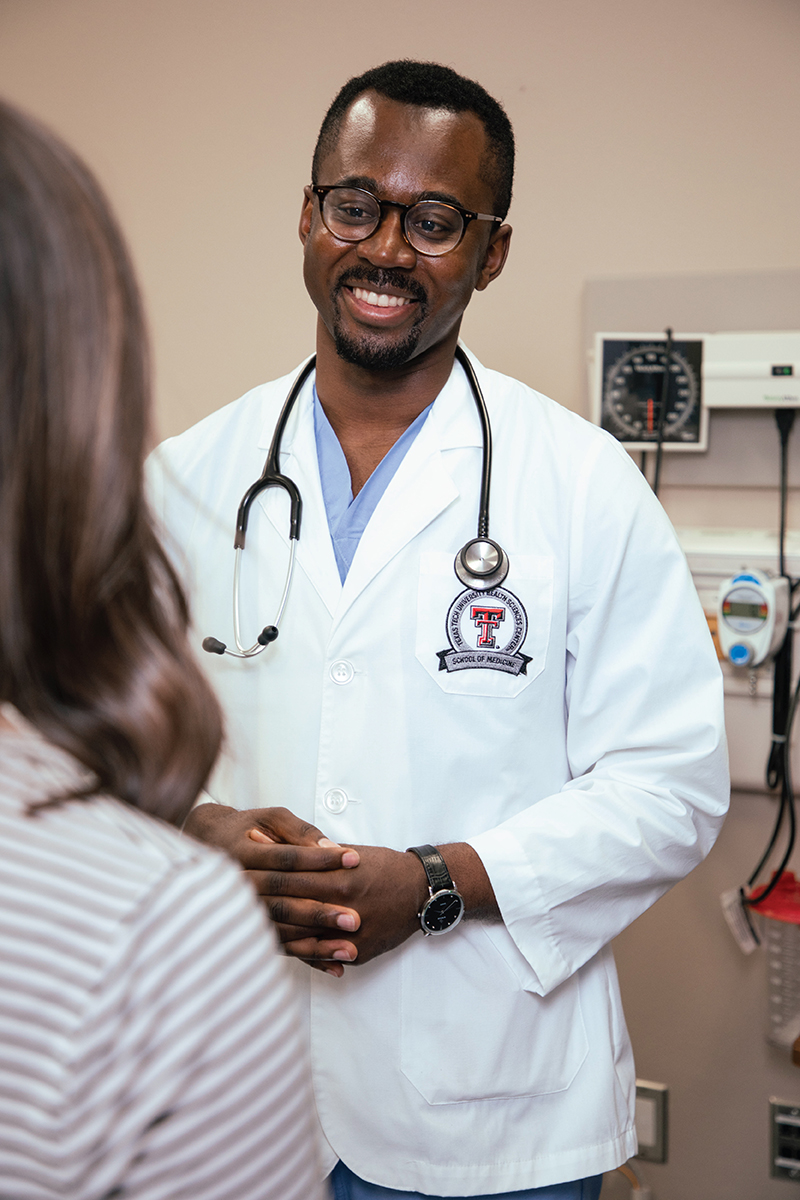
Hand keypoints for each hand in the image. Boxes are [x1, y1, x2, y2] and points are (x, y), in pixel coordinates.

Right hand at [184, 804, 361, 974]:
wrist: (213, 845)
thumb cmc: (249, 827)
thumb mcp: (272, 819)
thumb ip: (300, 831)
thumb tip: (329, 846)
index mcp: (244, 854)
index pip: (288, 859)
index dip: (321, 860)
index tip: (354, 859)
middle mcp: (240, 886)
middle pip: (283, 901)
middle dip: (319, 912)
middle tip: (355, 918)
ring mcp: (244, 912)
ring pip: (281, 929)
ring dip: (316, 943)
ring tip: (350, 949)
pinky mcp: (253, 929)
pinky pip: (281, 947)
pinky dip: (308, 958)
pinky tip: (335, 966)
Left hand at [245, 843, 428, 967]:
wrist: (420, 891)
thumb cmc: (384, 867)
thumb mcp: (351, 853)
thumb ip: (317, 855)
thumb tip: (278, 846)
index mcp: (339, 878)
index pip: (292, 874)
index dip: (265, 866)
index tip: (241, 859)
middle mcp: (342, 907)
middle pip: (290, 906)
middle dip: (259, 898)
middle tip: (231, 890)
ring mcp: (348, 934)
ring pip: (300, 936)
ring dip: (273, 929)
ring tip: (245, 925)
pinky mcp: (356, 953)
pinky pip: (319, 956)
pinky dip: (299, 953)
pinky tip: (276, 948)